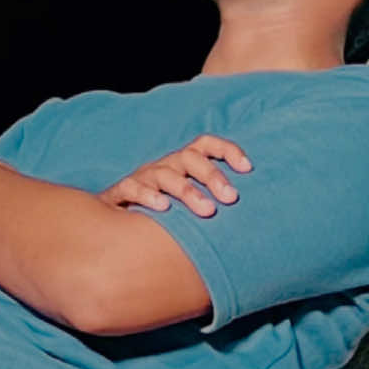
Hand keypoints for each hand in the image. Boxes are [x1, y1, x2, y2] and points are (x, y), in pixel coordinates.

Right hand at [98, 136, 251, 217]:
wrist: (114, 224)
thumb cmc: (166, 214)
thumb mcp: (189, 204)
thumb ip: (213, 203)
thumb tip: (254, 221)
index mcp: (184, 164)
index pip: (206, 145)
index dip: (227, 150)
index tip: (247, 168)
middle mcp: (166, 166)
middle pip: (190, 158)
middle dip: (213, 176)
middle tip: (231, 198)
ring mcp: (143, 177)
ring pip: (166, 174)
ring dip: (188, 191)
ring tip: (207, 210)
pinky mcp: (121, 193)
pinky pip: (133, 188)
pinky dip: (148, 196)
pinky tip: (163, 208)